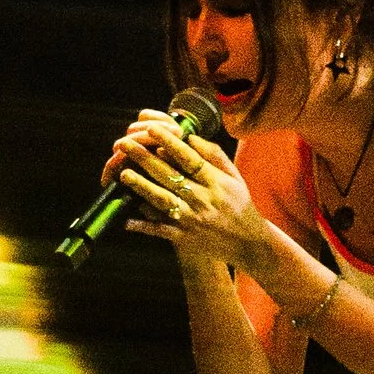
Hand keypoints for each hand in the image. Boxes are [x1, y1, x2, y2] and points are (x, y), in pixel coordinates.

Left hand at [105, 107, 271, 264]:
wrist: (249, 244)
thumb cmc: (240, 205)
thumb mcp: (234, 177)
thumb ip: (215, 156)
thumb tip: (191, 137)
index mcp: (216, 182)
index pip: (189, 158)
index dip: (170, 143)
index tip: (153, 129)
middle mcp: (203, 200)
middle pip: (170, 176)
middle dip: (145, 159)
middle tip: (125, 144)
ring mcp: (192, 220)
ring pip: (163, 201)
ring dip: (141, 187)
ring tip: (123, 174)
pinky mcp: (185, 238)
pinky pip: (160, 231)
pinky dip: (143, 226)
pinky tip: (126, 220)